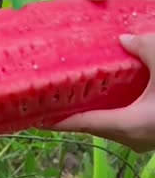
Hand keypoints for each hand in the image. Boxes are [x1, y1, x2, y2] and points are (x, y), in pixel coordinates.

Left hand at [47, 33, 154, 152]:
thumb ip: (143, 48)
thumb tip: (123, 39)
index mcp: (128, 125)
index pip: (82, 123)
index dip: (56, 120)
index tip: (34, 117)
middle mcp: (131, 138)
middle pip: (90, 125)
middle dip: (67, 114)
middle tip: (44, 100)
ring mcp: (141, 139)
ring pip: (105, 126)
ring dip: (86, 113)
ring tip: (65, 98)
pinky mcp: (149, 134)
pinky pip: (119, 123)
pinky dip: (105, 112)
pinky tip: (99, 99)